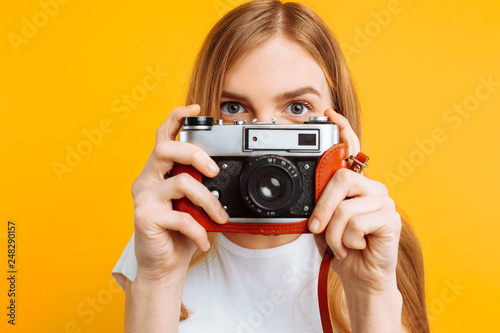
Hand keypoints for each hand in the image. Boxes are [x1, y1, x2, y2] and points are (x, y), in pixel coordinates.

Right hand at [131, 104, 228, 283]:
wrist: (164, 267)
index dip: (176, 118)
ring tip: (219, 217)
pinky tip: (204, 240)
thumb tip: (221, 174)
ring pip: (181, 182)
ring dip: (208, 200)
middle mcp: (147, 180)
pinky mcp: (145, 218)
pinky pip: (181, 216)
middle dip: (195, 154)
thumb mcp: (192, 205)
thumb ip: (199, 186)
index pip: (163, 137)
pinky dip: (199, 229)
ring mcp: (144, 198)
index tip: (195, 109)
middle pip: (165, 149)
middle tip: (214, 171)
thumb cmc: (178, 234)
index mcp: (158, 172)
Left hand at [309, 109, 401, 291]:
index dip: (342, 130)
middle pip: (341, 179)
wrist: (360, 276)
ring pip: (345, 208)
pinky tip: (358, 246)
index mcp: (355, 184)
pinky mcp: (391, 218)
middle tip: (317, 228)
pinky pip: (356, 224)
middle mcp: (371, 187)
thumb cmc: (342, 246)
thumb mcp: (324, 221)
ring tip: (342, 244)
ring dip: (335, 235)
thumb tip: (311, 187)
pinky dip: (348, 241)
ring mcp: (383, 201)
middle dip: (322, 209)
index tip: (329, 114)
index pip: (351, 151)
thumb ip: (321, 201)